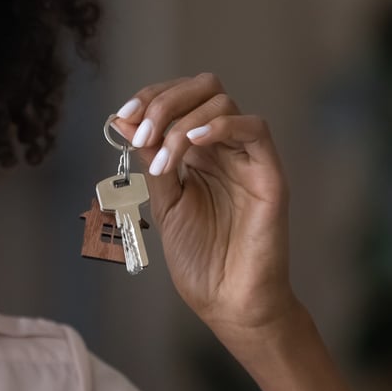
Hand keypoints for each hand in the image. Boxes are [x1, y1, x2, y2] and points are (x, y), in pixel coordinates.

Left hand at [111, 74, 299, 342]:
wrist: (227, 302)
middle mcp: (224, 149)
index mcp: (198, 154)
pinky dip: (221, 126)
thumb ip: (150, 160)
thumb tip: (121, 119)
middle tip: (141, 131)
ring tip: (163, 160)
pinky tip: (194, 142)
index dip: (150, 98)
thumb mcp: (164, 202)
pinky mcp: (269, 175)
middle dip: (164, 101)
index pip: (179, 100)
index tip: (123, 116)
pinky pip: (255, 129)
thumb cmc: (200, 261)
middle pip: (204, 88)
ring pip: (223, 104)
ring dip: (182, 123)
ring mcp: (248, 160)